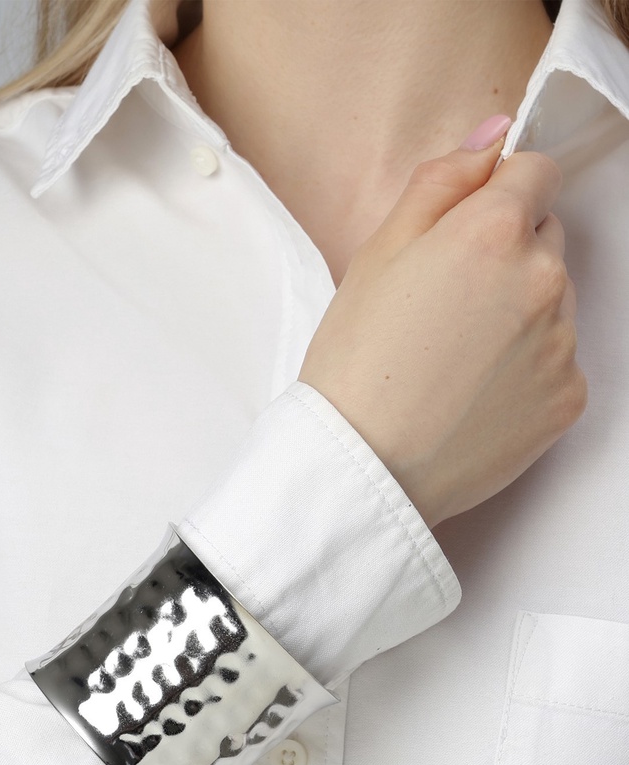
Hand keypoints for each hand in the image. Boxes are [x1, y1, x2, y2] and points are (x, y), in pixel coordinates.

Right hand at [298, 115, 585, 528]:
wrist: (365, 464)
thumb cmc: (357, 362)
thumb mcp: (377, 254)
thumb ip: (440, 183)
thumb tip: (493, 137)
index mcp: (492, 232)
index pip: (536, 174)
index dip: (499, 195)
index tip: (468, 230)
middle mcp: (543, 280)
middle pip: (547, 237)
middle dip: (507, 254)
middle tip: (447, 304)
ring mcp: (563, 343)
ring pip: (555, 300)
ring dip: (520, 311)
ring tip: (457, 355)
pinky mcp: (570, 397)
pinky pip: (560, 359)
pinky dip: (529, 366)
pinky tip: (477, 390)